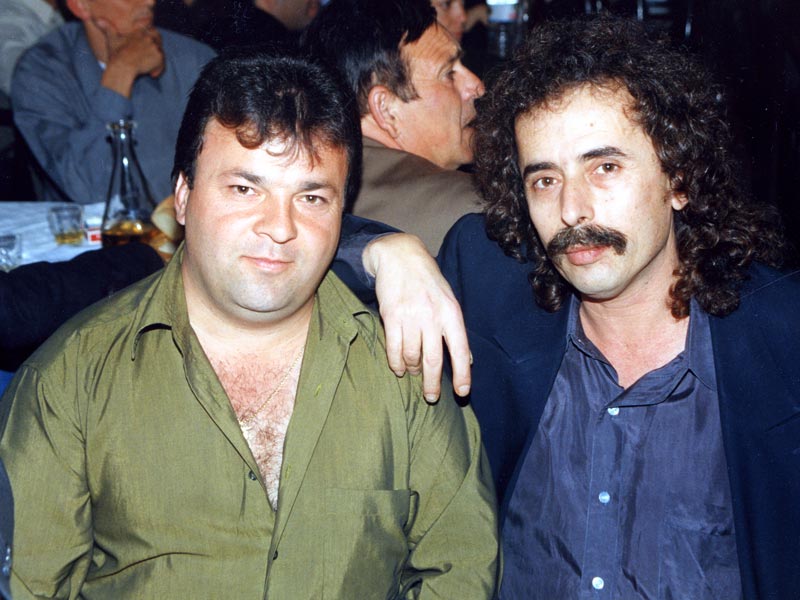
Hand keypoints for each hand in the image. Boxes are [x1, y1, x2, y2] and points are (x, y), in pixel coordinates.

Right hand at [98, 22, 164, 96]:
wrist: (122, 66)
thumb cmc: (116, 54)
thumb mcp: (111, 39)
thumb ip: (108, 28)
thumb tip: (98, 20)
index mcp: (140, 31)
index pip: (152, 31)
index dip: (152, 39)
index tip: (149, 47)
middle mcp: (149, 36)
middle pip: (159, 41)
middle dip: (156, 50)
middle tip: (150, 59)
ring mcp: (154, 46)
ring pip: (161, 54)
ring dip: (157, 62)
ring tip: (149, 70)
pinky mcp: (158, 56)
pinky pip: (162, 64)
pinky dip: (158, 70)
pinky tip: (152, 74)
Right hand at [363, 233, 470, 402]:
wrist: (400, 256)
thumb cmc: (427, 281)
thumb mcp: (449, 300)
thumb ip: (456, 330)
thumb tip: (469, 360)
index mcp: (451, 313)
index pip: (460, 350)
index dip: (463, 374)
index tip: (462, 393)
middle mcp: (432, 316)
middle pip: (433, 360)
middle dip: (433, 384)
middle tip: (431, 397)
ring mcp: (411, 316)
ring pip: (412, 357)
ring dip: (412, 371)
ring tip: (413, 374)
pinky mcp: (391, 316)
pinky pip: (394, 349)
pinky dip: (396, 363)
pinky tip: (398, 368)